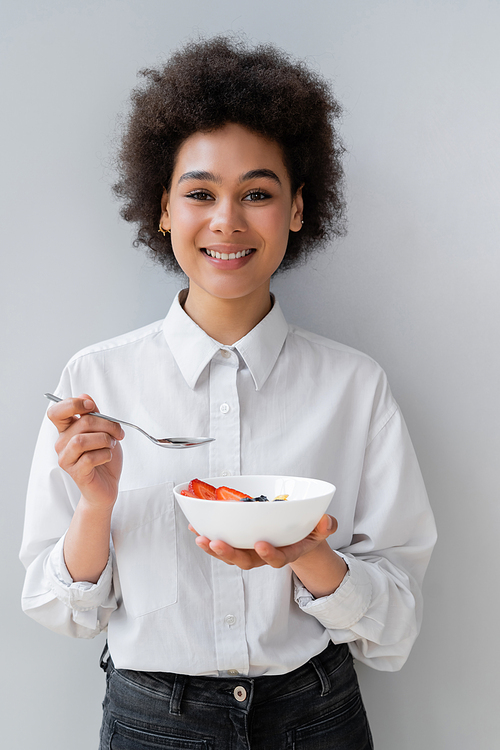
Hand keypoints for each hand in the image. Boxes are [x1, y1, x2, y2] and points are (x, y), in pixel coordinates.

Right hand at [48, 394, 123, 509]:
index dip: (73, 404)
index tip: (92, 406)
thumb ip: (94, 414)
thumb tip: (85, 396)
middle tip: (118, 433)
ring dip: (104, 440)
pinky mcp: (76, 473)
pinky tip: (107, 457)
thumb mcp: (103, 431)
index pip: (56, 412)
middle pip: (81, 422)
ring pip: (82, 440)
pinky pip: (89, 458)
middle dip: (107, 424)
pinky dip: (104, 455)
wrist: (108, 485)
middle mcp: (62, 443)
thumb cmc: (104, 457)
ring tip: (111, 445)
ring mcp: (66, 459)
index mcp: (67, 430)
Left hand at [189, 514, 337, 569]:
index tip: (261, 544)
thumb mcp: (321, 529)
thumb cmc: (308, 531)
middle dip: (230, 554)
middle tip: (217, 543)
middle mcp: (264, 555)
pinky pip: (221, 542)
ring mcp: (249, 550)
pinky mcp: (238, 542)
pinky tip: (196, 526)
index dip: (269, 555)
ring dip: (213, 548)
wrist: (296, 537)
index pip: (277, 559)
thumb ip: (325, 526)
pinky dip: (207, 535)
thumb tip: (327, 521)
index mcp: (286, 552)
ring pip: (230, 554)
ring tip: (201, 538)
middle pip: (246, 561)